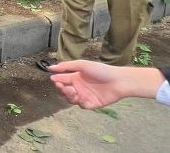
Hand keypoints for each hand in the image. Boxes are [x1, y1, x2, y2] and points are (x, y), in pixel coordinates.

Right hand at [47, 60, 163, 109]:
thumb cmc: (101, 70)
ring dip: (70, 96)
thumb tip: (50, 68)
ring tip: (74, 92)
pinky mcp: (92, 104)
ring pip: (71, 100)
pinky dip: (81, 103)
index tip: (54, 80)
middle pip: (64, 92)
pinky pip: (82, 106)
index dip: (57, 81)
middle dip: (62, 90)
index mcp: (76, 77)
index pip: (62, 80)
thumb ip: (66, 66)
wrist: (119, 81)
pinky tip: (83, 98)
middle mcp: (79, 87)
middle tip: (65, 87)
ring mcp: (85, 96)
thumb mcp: (82, 65)